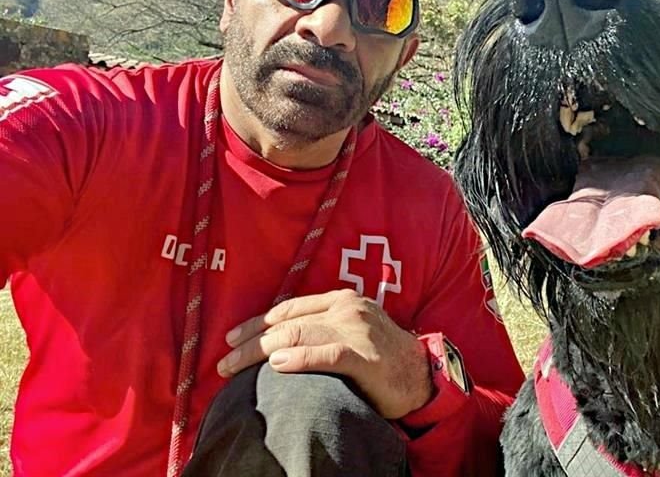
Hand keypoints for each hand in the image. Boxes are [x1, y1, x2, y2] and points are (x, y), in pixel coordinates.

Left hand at [216, 289, 432, 418]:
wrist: (422, 374)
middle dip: (250, 343)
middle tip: (224, 363)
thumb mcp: (351, 332)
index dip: (256, 323)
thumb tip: (277, 345)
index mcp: (341, 300)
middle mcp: (346, 309)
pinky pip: (326, 354)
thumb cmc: (382, 357)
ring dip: (259, 352)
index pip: (289, 309)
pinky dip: (298, 358)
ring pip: (298, 335)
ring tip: (234, 367)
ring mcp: (356, 330)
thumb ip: (321, 331)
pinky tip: (276, 364)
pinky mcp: (365, 355)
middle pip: (286, 323)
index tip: (232, 338)